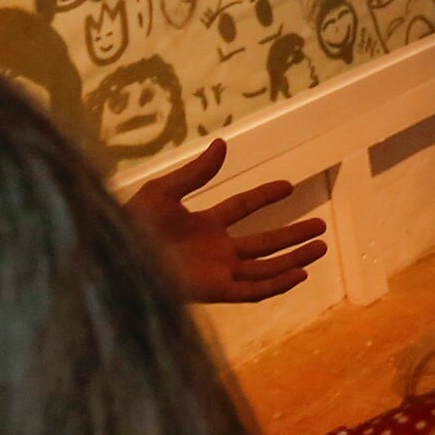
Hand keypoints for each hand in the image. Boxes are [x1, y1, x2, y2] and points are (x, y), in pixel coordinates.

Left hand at [124, 138, 328, 304]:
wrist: (112, 260)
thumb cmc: (128, 226)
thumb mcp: (163, 192)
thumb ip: (197, 173)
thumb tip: (223, 144)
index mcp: (203, 225)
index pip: (243, 208)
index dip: (266, 196)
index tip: (289, 185)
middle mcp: (215, 250)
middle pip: (263, 242)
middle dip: (292, 235)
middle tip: (321, 227)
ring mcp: (217, 271)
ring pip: (265, 267)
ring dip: (293, 258)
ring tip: (321, 248)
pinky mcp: (214, 290)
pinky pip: (252, 289)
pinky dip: (276, 283)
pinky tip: (299, 274)